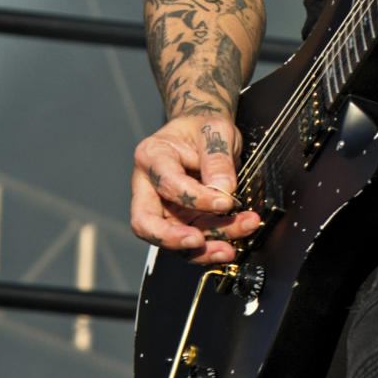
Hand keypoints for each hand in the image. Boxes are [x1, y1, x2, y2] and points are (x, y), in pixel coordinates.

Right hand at [130, 112, 260, 266]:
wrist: (206, 132)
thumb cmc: (205, 127)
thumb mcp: (216, 131)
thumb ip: (218, 158)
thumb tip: (223, 190)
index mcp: (152, 156)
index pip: (167, 183)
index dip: (195, 197)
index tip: (226, 201)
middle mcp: (148, 187)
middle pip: (145, 223)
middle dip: (171, 238)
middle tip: (199, 241)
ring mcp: (162, 208)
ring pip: (172, 238)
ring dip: (204, 247)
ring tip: (232, 246)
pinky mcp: (179, 222)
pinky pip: (190, 243)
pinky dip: (210, 249)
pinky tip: (231, 247)